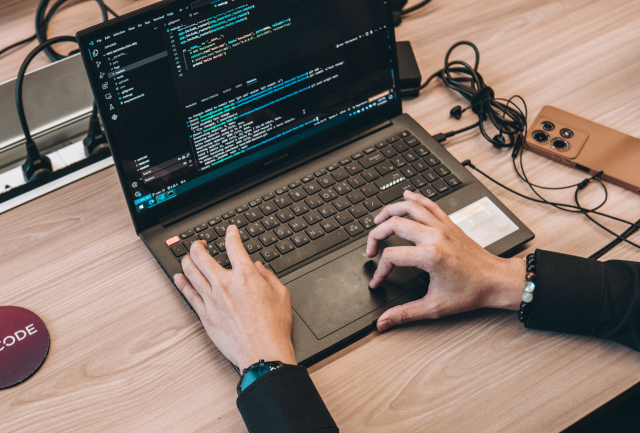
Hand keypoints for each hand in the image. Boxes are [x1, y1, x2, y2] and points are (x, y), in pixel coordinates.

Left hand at [174, 225, 295, 370]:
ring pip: (191, 272)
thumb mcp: (282, 295)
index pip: (234, 246)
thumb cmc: (274, 327)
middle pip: (202, 256)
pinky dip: (182, 283)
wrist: (262, 352)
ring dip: (187, 260)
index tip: (230, 231)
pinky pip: (188, 294)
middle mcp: (225, 284)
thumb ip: (269, 276)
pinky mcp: (205, 315)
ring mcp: (212, 299)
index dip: (231, 234)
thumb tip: (258, 267)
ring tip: (188, 256)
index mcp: (246, 276)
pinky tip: (179, 277)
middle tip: (200, 243)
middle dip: (198, 245)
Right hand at [366, 190, 525, 331]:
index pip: (391, 256)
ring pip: (410, 207)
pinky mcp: (449, 224)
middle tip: (370, 249)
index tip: (378, 281)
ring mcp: (442, 227)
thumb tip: (384, 321)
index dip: (380, 270)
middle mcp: (435, 236)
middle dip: (375, 235)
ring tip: (378, 219)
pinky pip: (429, 204)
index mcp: (430, 255)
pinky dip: (415, 198)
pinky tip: (406, 196)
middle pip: (394, 224)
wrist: (496, 281)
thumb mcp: (435, 306)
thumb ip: (405, 314)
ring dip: (390, 210)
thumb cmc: (471, 292)